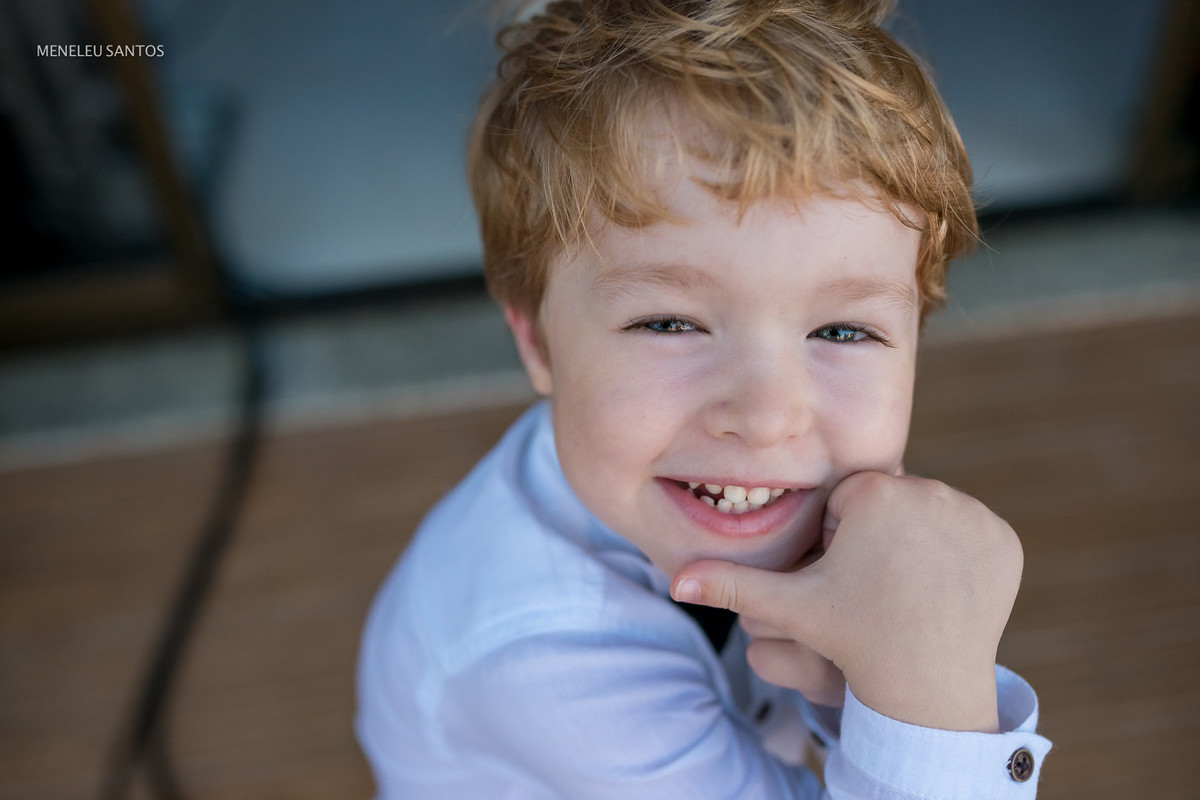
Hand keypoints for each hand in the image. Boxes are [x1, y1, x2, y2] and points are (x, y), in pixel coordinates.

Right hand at [672, 472, 1022, 732]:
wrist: (926, 685)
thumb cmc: (852, 638)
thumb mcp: (790, 607)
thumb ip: (733, 585)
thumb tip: (677, 580)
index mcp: (874, 493)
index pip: (849, 499)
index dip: (839, 537)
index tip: (847, 575)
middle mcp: (930, 492)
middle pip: (891, 502)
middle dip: (879, 535)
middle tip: (876, 586)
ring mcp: (973, 515)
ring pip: (930, 514)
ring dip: (917, 541)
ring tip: (906, 587)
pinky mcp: (1004, 540)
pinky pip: (971, 533)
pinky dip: (958, 554)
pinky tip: (941, 587)